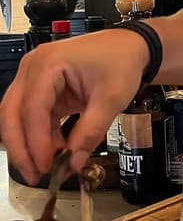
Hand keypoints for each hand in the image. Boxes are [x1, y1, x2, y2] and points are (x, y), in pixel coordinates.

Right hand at [0, 29, 147, 183]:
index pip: (33, 108)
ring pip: (18, 117)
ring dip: (29, 144)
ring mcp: (34, 77)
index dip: (36, 141)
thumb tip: (73, 162)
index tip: (45, 165)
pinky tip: (55, 152)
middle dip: (21, 148)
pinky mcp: (42, 88)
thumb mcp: (111, 98)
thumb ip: (91, 132)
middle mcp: (33, 68)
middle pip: (13, 114)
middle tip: (34, 174)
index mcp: (48, 63)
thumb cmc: (122, 61)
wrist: (131, 46)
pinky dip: (41, 136)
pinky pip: (33, 116)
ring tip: (46, 168)